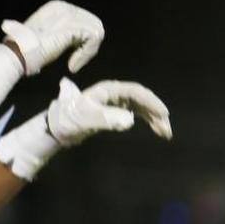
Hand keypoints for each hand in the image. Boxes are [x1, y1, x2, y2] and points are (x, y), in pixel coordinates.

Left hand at [0, 77, 171, 179]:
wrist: (59, 126)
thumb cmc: (70, 119)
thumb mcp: (86, 119)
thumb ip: (106, 119)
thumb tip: (130, 120)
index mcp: (108, 90)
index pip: (134, 92)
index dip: (150, 101)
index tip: (163, 114)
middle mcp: (114, 93)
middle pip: (141, 98)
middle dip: (155, 112)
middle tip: (166, 128)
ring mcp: (116, 101)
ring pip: (141, 107)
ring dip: (154, 118)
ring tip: (165, 133)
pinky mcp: (116, 111)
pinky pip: (137, 113)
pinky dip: (148, 121)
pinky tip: (156, 130)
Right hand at [1, 0, 103, 74]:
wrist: (17, 54)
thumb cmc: (27, 50)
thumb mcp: (48, 36)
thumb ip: (62, 32)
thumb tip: (79, 40)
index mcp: (57, 7)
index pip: (84, 19)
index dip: (82, 40)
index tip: (73, 56)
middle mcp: (64, 7)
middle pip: (93, 23)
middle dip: (89, 44)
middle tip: (77, 60)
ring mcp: (68, 14)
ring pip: (96, 30)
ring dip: (88, 51)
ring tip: (74, 63)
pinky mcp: (72, 26)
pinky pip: (94, 38)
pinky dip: (86, 54)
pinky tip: (72, 64)